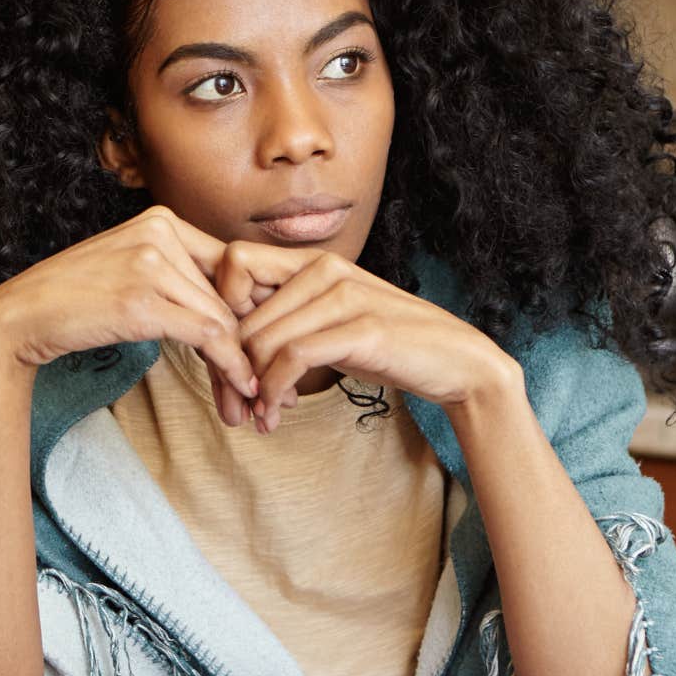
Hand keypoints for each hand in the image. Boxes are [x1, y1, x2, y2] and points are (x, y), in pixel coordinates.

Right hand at [0, 207, 257, 420]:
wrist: (21, 315)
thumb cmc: (76, 299)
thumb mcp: (132, 268)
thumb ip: (178, 276)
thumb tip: (233, 311)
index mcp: (162, 219)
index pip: (230, 266)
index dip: (251, 311)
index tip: (259, 349)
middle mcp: (160, 231)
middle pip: (229, 294)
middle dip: (249, 343)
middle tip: (260, 383)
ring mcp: (150, 263)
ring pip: (223, 318)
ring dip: (240, 364)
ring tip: (247, 398)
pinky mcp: (141, 300)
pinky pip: (206, 334)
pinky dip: (229, 366)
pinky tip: (239, 389)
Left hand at [211, 244, 518, 428]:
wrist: (455, 362)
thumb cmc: (385, 344)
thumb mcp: (327, 321)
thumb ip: (285, 317)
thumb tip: (228, 338)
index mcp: (312, 260)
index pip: (233, 262)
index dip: (220, 308)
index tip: (231, 352)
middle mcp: (325, 267)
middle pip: (240, 311)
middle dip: (230, 365)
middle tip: (238, 403)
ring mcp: (344, 295)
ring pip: (261, 339)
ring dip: (252, 387)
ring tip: (261, 415)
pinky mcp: (361, 328)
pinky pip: (291, 358)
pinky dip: (274, 391)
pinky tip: (278, 414)